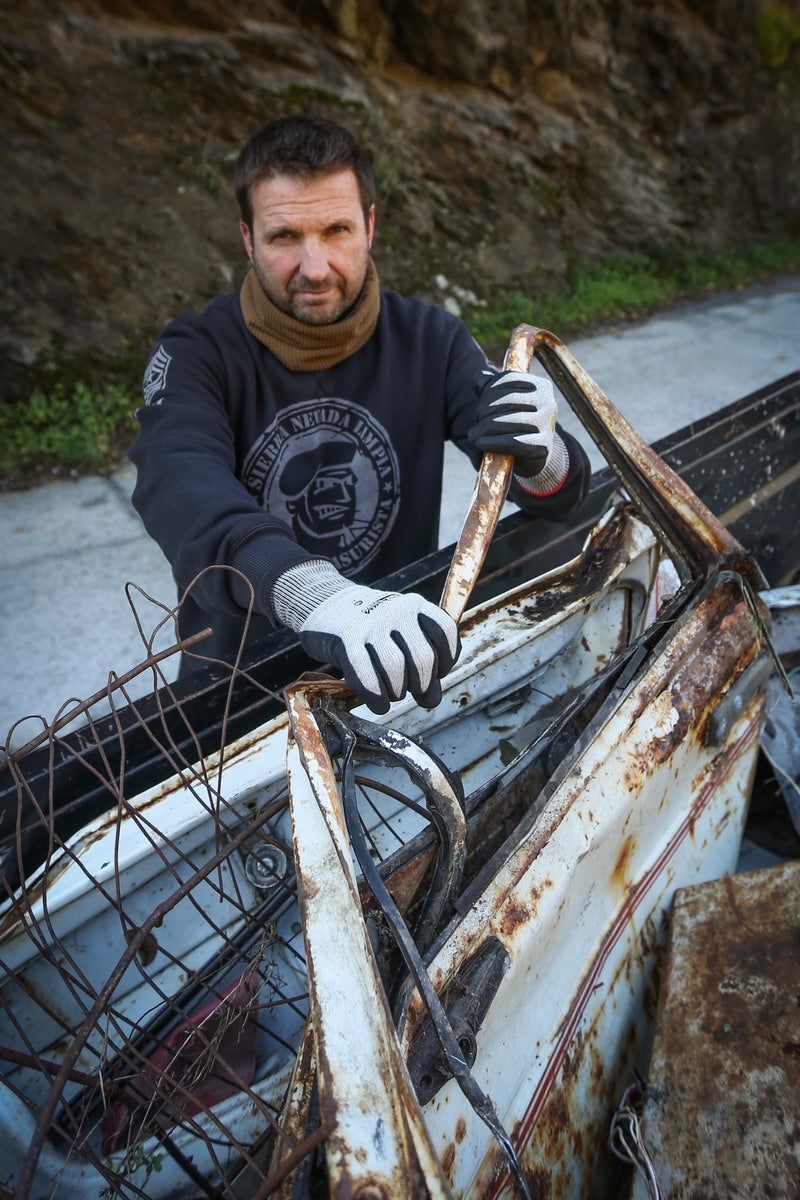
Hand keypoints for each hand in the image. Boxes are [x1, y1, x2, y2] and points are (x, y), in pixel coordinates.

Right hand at [272, 562, 459, 712]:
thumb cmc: (372, 627)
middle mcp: (395, 611)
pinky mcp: (346, 640)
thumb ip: (422, 663)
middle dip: (422, 684)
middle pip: (423, 657)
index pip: (444, 632)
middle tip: (413, 690)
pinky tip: (378, 704)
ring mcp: (370, 625)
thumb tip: (432, 700)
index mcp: (414, 605)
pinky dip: (376, 698)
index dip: (446, 660)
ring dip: (398, 692)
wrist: (326, 604)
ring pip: (395, 669)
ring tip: (392, 694)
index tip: (437, 673)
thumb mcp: (401, 635)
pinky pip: (367, 677)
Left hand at [467, 370, 557, 474]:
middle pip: (508, 400)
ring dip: (485, 428)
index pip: (509, 380)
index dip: (489, 390)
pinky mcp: (543, 446)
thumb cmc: (515, 426)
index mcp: (540, 386)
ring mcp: (547, 425)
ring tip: (474, 435)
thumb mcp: (503, 405)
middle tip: (476, 422)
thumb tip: (477, 380)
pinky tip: (481, 443)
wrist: (533, 457)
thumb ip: (491, 389)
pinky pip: (514, 441)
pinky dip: (494, 442)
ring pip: (509, 420)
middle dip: (485, 410)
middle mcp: (548, 402)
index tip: (481, 403)